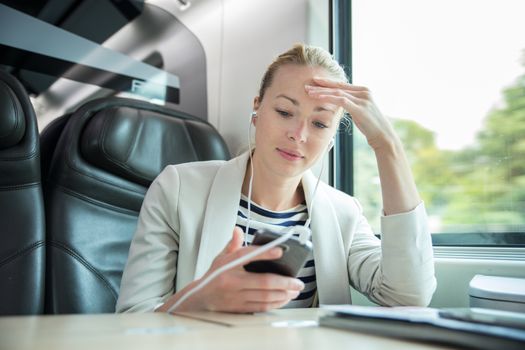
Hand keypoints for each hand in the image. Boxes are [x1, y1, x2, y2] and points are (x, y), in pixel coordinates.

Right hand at [158, 227, 304, 312]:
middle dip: (284, 282)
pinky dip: (275, 303)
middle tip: (298, 281)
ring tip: (295, 290)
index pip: (247, 256)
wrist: (199, 299)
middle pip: (263, 282)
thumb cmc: (213, 277)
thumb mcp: (220, 258)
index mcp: (227, 266)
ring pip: (265, 297)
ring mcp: (236, 297)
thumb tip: (237, 230)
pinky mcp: (239, 308)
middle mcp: (232, 282)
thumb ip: (232, 244)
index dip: (265, 253)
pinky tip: (284, 299)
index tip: (280, 250)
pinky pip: (261, 307)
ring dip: (283, 294)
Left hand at [305, 77, 395, 149]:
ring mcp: (363, 99)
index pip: (342, 84)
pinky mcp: (360, 107)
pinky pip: (341, 100)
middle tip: (307, 84)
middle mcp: (364, 92)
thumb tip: (341, 103)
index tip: (314, 82)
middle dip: (321, 85)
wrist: (383, 136)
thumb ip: (352, 105)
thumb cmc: (371, 127)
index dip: (327, 83)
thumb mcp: (360, 112)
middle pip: (338, 86)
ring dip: (322, 92)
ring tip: (309, 92)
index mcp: (363, 91)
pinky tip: (318, 98)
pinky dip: (328, 98)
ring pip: (338, 92)